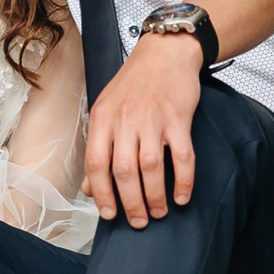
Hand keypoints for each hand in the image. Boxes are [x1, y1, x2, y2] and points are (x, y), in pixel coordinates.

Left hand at [85, 33, 203, 228]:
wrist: (165, 53)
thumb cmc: (134, 84)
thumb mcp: (106, 110)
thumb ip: (99, 147)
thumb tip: (90, 187)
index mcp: (103, 118)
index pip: (96, 163)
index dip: (102, 193)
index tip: (110, 214)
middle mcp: (125, 120)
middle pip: (125, 171)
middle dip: (131, 203)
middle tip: (139, 221)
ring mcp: (153, 119)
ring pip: (152, 168)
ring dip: (155, 196)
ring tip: (159, 212)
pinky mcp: (179, 119)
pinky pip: (182, 157)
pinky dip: (183, 181)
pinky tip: (181, 197)